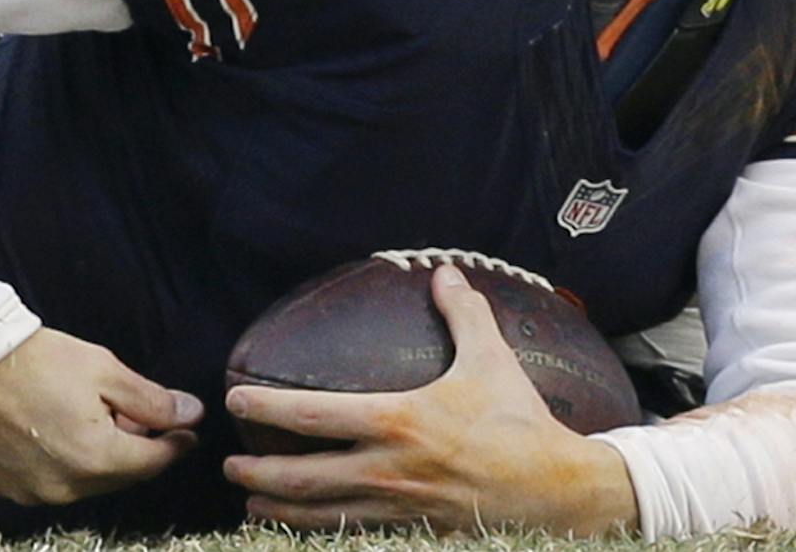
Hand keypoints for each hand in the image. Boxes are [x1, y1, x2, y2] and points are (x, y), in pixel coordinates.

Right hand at [0, 327, 201, 507]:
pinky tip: (51, 426)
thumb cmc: (33, 358)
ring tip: (87, 413)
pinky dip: (59, 460)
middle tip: (133, 412)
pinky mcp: (1, 487)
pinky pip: (46, 480)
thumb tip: (191, 414)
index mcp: (96, 460)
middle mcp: (65, 488)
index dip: (174, 444)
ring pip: (83, 480)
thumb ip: (150, 399)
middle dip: (133, 446)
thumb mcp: (101, 368)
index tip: (186, 429)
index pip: (152, 462)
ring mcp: (30, 492)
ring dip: (96, 456)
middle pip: (118, 474)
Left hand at [223, 263, 639, 534]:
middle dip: (260, 474)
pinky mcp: (419, 536)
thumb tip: (445, 270)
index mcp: (399, 422)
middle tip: (229, 466)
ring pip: (325, 516)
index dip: (268, 410)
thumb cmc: (521, 422)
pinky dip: (325, 536)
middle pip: (305, 478)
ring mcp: (403, 510)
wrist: (566, 493)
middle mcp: (391, 470)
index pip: (315, 416)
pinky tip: (306, 533)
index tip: (236, 402)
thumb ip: (463, 313)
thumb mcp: (491, 360)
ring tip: (250, 505)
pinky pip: (360, 537)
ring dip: (282, 513)